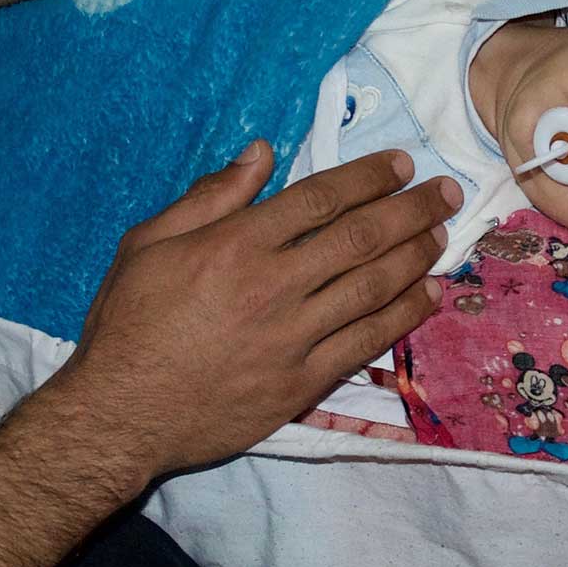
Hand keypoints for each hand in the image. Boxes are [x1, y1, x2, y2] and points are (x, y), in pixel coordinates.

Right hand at [50, 142, 456, 479]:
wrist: (121, 413)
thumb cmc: (126, 324)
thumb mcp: (147, 243)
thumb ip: (209, 197)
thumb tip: (261, 152)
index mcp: (237, 243)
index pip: (321, 198)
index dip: (368, 177)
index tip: (401, 164)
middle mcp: (275, 284)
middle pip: (360, 237)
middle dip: (411, 209)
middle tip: (446, 191)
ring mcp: (293, 336)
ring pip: (372, 286)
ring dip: (415, 256)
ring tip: (443, 234)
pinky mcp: (301, 382)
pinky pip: (365, 342)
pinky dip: (402, 316)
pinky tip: (426, 296)